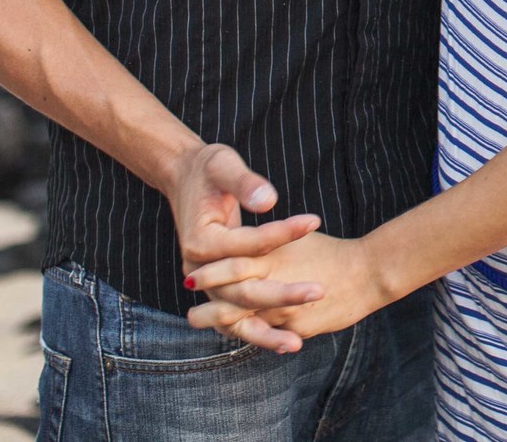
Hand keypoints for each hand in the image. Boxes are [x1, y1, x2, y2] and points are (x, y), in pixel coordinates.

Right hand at [165, 141, 320, 352]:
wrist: (186, 179)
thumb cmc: (208, 170)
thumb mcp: (222, 165)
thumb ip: (244, 183)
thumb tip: (268, 201)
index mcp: (202, 242)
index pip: (249, 244)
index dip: (283, 233)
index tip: (315, 221)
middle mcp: (199, 272)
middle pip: (243, 290)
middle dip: (282, 294)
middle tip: (320, 291)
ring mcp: (207, 286)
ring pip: (236, 317)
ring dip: (267, 330)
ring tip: (298, 343)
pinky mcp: (216, 291)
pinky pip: (236, 319)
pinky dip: (258, 331)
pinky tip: (285, 343)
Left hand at [186, 231, 392, 346]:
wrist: (368, 273)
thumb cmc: (330, 251)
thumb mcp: (297, 239)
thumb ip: (268, 244)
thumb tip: (244, 242)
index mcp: (273, 259)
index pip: (231, 267)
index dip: (210, 275)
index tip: (192, 279)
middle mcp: (275, 287)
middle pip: (230, 304)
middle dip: (208, 313)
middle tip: (191, 318)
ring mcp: (285, 313)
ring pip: (246, 326)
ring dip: (224, 329)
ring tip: (210, 333)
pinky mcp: (296, 330)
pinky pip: (269, 336)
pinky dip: (254, 336)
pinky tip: (244, 334)